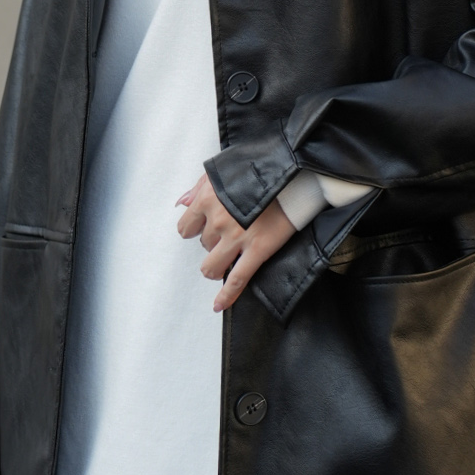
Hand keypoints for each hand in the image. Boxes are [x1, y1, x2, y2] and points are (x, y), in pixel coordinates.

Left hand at [176, 173, 294, 310]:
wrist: (292, 175)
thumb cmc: (258, 169)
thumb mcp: (223, 171)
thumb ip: (199, 188)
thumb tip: (182, 204)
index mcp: (207, 199)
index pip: (186, 227)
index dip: (195, 230)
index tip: (203, 229)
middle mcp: (218, 220)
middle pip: (203, 246)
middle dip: (214, 243)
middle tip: (229, 235)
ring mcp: (236, 238)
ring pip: (212, 267)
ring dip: (216, 267)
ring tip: (224, 262)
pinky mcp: (257, 250)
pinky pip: (236, 280)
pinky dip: (226, 296)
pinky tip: (218, 305)